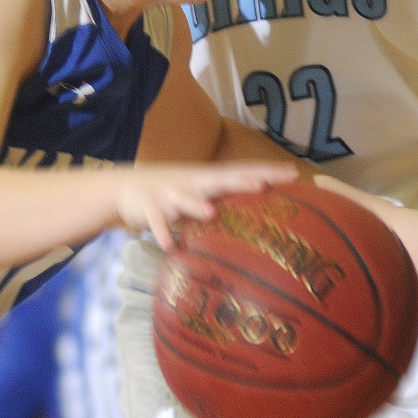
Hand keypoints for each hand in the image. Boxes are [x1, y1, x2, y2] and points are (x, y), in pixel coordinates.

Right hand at [116, 162, 298, 250]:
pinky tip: (169, 245)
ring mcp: (169, 193)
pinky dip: (161, 232)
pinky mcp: (148, 207)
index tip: (294, 173)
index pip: (242, 172)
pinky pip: (156, 221)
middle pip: (220, 179)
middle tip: (264, 183)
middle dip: (241, 181)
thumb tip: (260, 214)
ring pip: (185, 198)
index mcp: (207, 178)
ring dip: (197, 204)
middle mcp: (191, 182)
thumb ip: (224, 199)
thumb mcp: (200, 192)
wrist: (123, 187)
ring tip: (212, 212)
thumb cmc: (170, 193)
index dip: (267, 171)